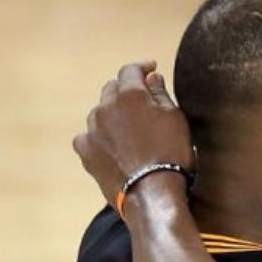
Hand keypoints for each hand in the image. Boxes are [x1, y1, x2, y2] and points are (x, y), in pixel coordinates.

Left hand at [73, 61, 193, 209]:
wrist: (153, 194)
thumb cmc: (171, 154)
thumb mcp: (175, 119)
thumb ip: (160, 94)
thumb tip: (151, 77)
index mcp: (130, 94)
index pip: (131, 70)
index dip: (142, 68)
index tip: (151, 69)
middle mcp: (106, 107)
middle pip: (112, 89)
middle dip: (126, 91)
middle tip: (141, 100)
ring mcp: (92, 130)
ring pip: (99, 113)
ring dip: (111, 115)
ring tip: (127, 128)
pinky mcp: (86, 152)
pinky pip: (88, 137)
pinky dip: (98, 137)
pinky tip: (109, 146)